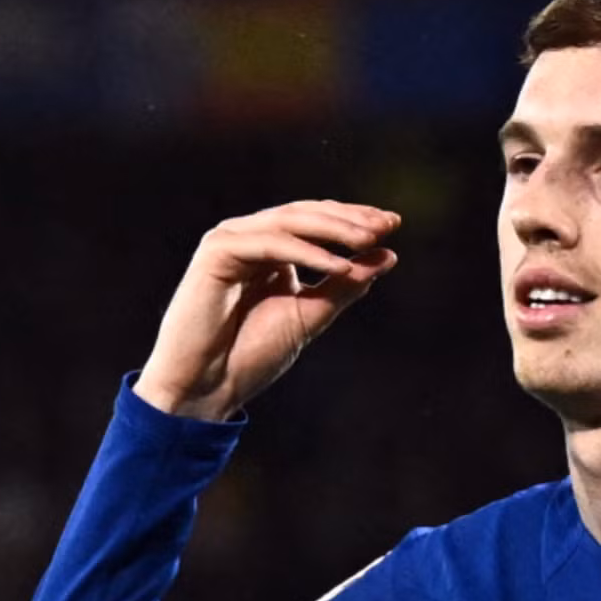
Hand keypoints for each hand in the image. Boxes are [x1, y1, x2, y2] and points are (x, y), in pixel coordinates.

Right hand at [134, 200, 399, 421]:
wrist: (207, 387)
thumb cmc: (250, 355)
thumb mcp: (310, 315)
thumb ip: (345, 284)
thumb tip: (388, 254)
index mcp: (270, 250)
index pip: (316, 221)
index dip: (354, 219)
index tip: (393, 225)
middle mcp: (249, 239)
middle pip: (305, 213)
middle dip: (349, 218)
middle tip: (387, 224)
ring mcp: (231, 241)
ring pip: (290, 221)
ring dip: (333, 229)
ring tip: (369, 240)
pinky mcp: (217, 252)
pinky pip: (272, 245)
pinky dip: (308, 253)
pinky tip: (340, 266)